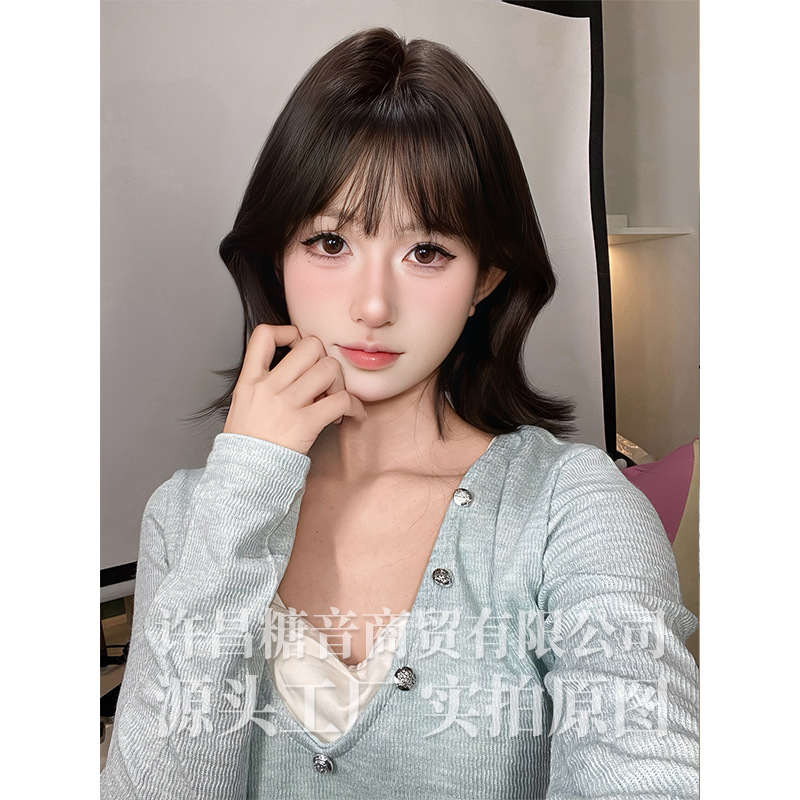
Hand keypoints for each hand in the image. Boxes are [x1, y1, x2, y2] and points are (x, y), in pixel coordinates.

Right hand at [223, 324, 365, 453]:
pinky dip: (354, 407)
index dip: (288, 332)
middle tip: (324, 380)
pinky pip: (342, 400)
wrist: (244, 476)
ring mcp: (287, 404)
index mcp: (250, 380)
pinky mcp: (306, 423)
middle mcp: (268, 387)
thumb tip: (298, 368)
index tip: (298, 348)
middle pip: (310, 346)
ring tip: (334, 399)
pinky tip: (351, 416)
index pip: (263, 335)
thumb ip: (263, 382)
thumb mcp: (243, 404)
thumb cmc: (248, 443)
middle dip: (324, 359)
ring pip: (330, 369)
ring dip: (339, 383)